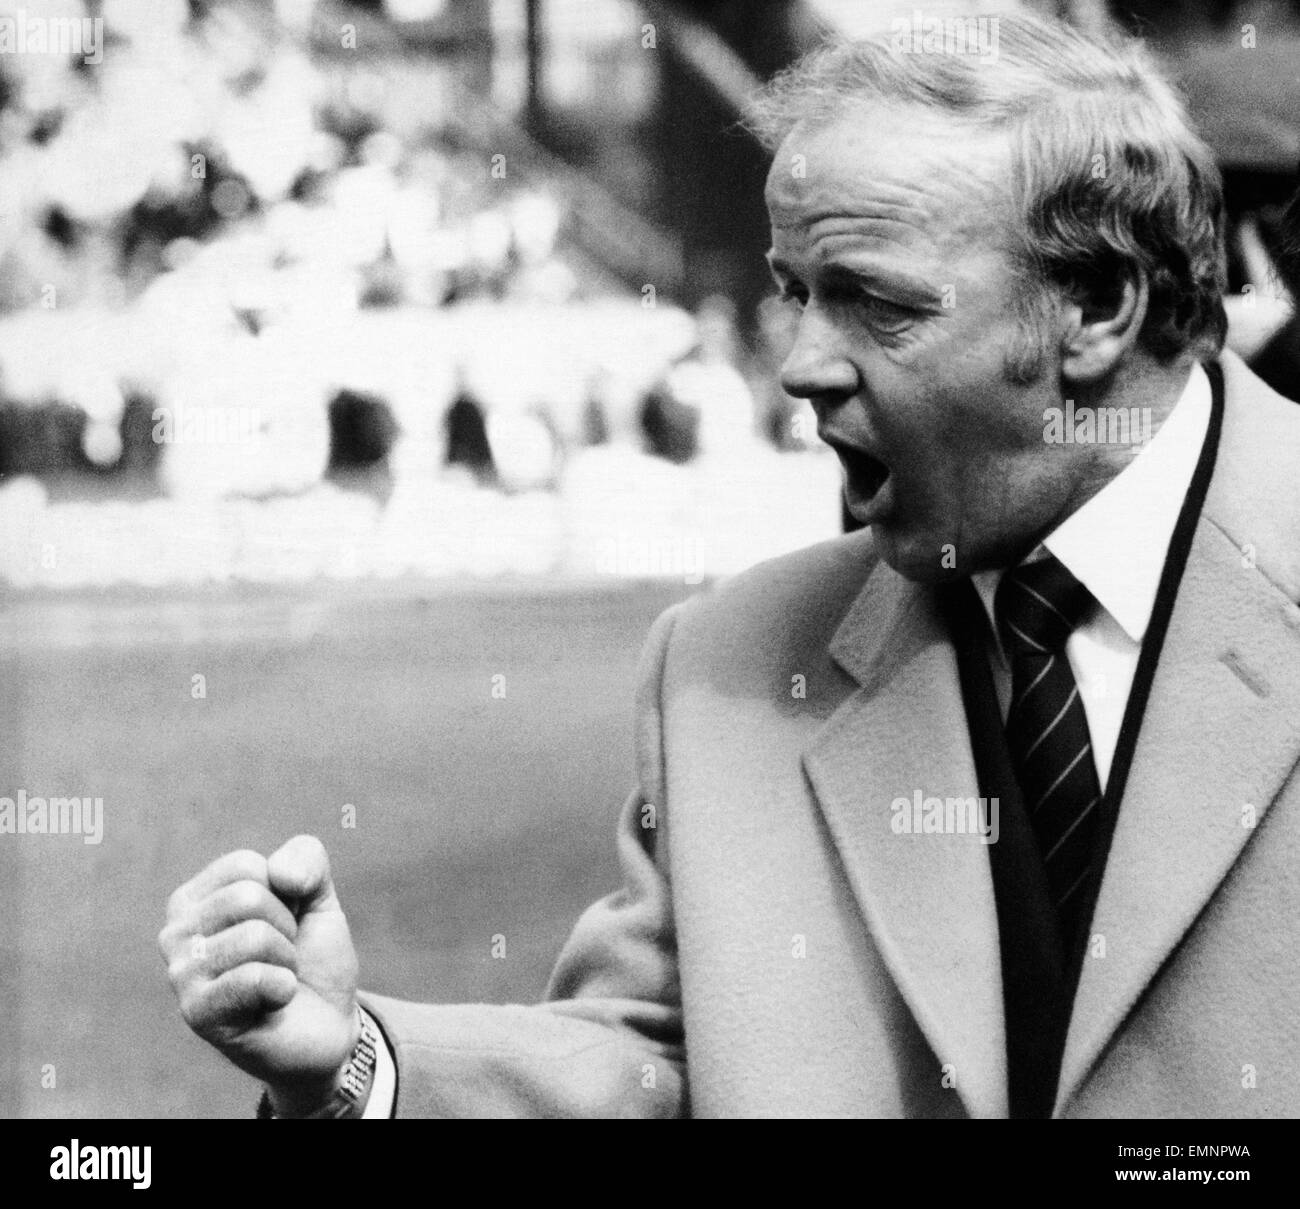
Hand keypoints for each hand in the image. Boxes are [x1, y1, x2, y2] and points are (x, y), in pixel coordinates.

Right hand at [159, 835, 360, 1114]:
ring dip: (285, 960)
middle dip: (286, 927)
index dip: (286, 893)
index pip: (247, 866)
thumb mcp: (318, 895)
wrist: (329, 1023)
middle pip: (248, 897)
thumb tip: (278, 873)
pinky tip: (274, 1003)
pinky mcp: (197, 1013)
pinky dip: (282, 987)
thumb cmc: (312, 957)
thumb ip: (305, 858)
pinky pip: (253, 978)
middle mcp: (175, 933)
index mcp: (195, 898)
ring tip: (276, 979)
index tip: (285, 922)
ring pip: (254, 936)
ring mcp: (180, 975)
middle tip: (282, 957)